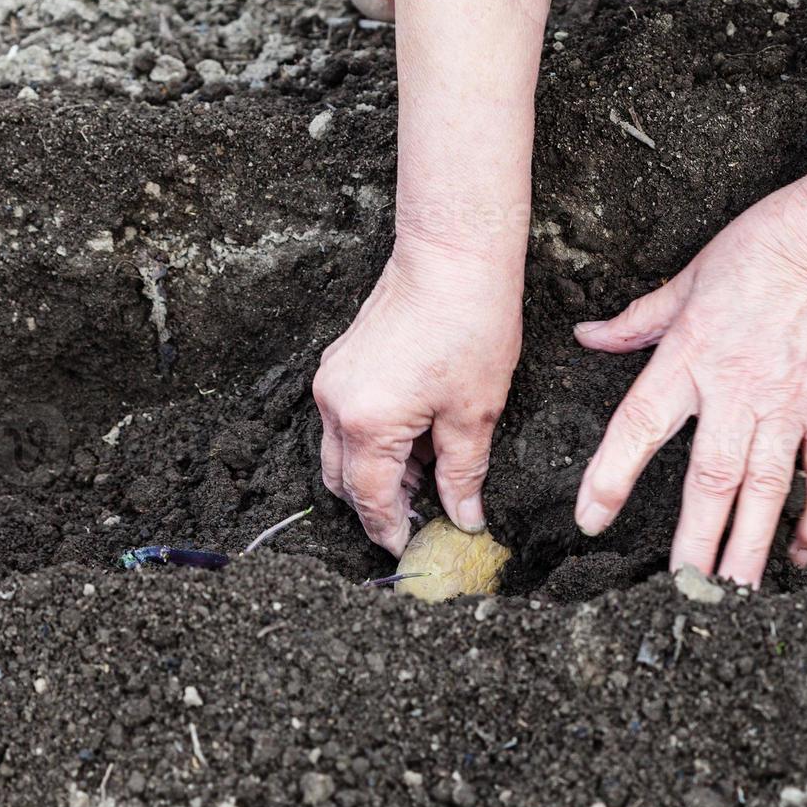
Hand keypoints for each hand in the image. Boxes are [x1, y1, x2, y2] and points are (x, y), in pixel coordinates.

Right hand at [313, 245, 521, 555]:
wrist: (451, 256)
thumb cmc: (469, 325)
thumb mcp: (474, 414)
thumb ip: (462, 474)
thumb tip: (464, 517)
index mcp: (368, 424)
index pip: (370, 500)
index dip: (391, 531)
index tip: (411, 551)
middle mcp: (336, 405)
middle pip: (343, 482)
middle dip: (378, 506)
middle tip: (422, 518)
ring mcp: (332, 381)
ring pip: (341, 452)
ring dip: (376, 473)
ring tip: (428, 473)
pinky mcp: (339, 362)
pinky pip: (344, 420)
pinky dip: (372, 441)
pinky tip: (415, 436)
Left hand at [573, 175, 806, 585]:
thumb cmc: (766, 248)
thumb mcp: (689, 277)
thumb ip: (639, 320)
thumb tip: (589, 336)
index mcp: (691, 357)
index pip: (640, 426)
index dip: (612, 476)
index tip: (592, 519)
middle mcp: (737, 390)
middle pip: (709, 478)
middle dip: (693, 540)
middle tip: (678, 591)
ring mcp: (788, 405)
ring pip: (764, 489)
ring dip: (749, 546)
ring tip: (732, 595)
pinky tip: (803, 555)